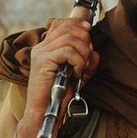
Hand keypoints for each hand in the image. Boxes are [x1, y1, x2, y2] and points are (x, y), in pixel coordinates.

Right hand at [17, 18, 99, 137]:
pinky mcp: (43, 61)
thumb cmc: (59, 97)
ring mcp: (41, 53)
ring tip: (80, 68)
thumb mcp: (78, 76)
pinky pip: (68, 51)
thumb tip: (95, 52)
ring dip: (82, 53)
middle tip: (86, 59)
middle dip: (85, 41)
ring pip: (70, 39)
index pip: (61, 24)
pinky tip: (75, 73)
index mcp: (47, 48)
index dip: (78, 25)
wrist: (44, 114)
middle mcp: (42, 47)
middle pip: (68, 28)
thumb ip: (87, 63)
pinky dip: (77, 62)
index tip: (89, 31)